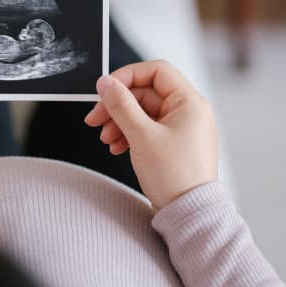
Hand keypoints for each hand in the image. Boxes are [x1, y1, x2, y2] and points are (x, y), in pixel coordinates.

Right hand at [84, 60, 216, 211]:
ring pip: (142, 112)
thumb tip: (106, 83)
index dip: (127, 76)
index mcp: (190, 102)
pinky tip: (116, 147)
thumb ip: (121, 105)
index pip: (156, 71)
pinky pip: (146, 128)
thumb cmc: (175, 178)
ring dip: (119, 122)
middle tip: (95, 119)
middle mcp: (188, 111)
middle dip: (117, 106)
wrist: (189, 215)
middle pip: (144, 93)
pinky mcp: (172, 143)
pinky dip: (128, 134)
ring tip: (106, 139)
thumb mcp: (142, 136)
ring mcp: (180, 128)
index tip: (106, 89)